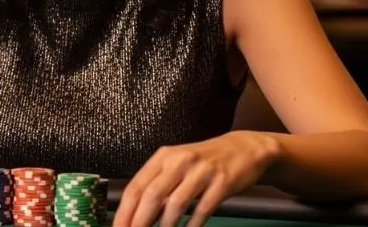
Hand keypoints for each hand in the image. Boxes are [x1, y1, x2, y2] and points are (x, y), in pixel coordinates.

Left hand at [113, 130, 279, 226]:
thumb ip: (159, 186)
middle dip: (139, 221)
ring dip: (166, 226)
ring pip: (176, 203)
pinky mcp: (221, 182)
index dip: (125, 211)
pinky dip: (193, 224)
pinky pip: (203, 208)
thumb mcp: (177, 166)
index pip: (136, 186)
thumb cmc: (205, 161)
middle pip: (152, 194)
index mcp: (163, 157)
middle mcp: (179, 161)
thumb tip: (138, 214)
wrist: (242, 148)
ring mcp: (201, 171)